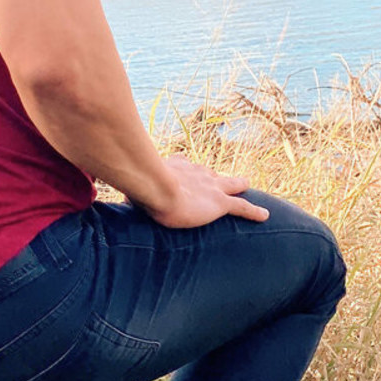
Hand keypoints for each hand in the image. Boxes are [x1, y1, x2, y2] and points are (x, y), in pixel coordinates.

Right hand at [140, 155, 269, 229]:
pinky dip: (254, 211)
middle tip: (218, 177)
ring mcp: (210, 187)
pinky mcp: (219, 203)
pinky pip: (241, 207)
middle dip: (215, 176)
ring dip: (238, 185)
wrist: (156, 187)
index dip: (185, 168)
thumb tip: (116, 193)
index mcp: (176, 167)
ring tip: (246, 184)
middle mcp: (196, 173)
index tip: (183, 166)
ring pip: (230, 185)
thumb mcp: (133, 185)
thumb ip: (129, 188)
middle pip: (209, 173)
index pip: (183, 165)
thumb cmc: (140, 186)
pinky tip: (264, 215)